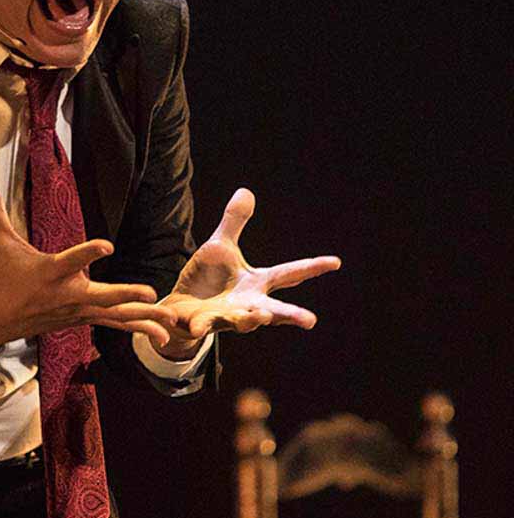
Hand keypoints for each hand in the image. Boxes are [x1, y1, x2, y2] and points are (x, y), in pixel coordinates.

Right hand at [0, 182, 178, 356]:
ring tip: (170, 321)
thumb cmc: (7, 277)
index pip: (72, 260)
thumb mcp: (2, 243)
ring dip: (144, 319)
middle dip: (125, 295)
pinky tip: (164, 336)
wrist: (2, 320)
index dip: (88, 252)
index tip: (108, 245)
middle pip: (101, 295)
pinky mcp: (86, 318)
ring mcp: (80, 310)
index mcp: (51, 272)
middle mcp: (69, 294)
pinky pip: (116, 324)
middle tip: (149, 293)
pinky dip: (140, 328)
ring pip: (115, 315)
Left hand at [154, 188, 340, 359]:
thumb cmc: (207, 279)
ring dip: (252, 320)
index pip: (288, 274)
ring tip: (262, 316)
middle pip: (274, 310)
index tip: (336, 262)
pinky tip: (196, 327)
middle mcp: (247, 304)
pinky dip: (200, 326)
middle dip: (291, 315)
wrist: (181, 306)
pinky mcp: (201, 323)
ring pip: (243, 322)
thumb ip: (234, 223)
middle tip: (310, 321)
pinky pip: (201, 326)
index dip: (312, 268)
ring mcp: (225, 316)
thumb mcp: (220, 246)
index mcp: (256, 283)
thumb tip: (246, 191)